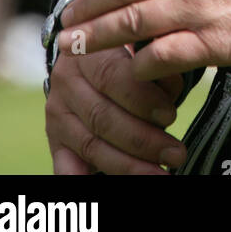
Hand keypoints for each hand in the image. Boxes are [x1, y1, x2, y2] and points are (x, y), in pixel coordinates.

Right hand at [45, 43, 185, 175]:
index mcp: (88, 50)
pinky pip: (65, 166)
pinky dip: (82, 181)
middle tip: (175, 154)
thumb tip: (170, 85)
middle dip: (143, 140)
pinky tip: (100, 185)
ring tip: (160, 174)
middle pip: (102, 117)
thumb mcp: (143, 46)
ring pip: (91, 145)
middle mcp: (65, 80)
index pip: (111, 76)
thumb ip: (156, 63)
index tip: (170, 115)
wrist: (92, 58)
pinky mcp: (55, 140)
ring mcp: (57, 112)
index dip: (142, 98)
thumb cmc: (131, 53)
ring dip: (128, 166)